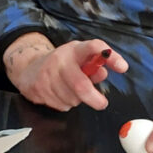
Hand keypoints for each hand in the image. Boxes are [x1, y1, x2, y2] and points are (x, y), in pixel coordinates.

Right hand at [4, 34, 127, 111]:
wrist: (28, 68)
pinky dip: (64, 104)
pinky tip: (59, 94)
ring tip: (70, 91)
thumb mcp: (79, 60)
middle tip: (102, 104)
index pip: (94, 47)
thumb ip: (93, 66)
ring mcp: (47, 74)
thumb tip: (102, 73)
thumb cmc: (62, 65)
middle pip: (81, 84)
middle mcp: (60, 59)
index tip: (123, 68)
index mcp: (75, 50)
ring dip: (76, 100)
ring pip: (71, 98)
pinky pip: (60, 104)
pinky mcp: (38, 88)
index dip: (111, 57)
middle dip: (93, 98)